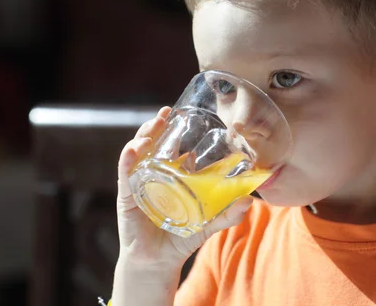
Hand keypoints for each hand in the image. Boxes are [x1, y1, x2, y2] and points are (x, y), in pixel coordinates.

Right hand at [115, 106, 252, 270]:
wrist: (158, 262)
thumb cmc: (181, 237)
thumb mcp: (208, 224)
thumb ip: (227, 214)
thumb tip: (249, 201)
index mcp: (172, 175)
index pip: (171, 146)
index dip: (175, 128)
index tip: (182, 113)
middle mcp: (154, 175)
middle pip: (152, 143)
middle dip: (156, 126)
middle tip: (165, 113)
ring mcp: (139, 183)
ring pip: (137, 152)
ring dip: (142, 137)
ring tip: (152, 127)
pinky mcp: (127, 195)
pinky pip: (125, 174)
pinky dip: (127, 160)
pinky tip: (133, 151)